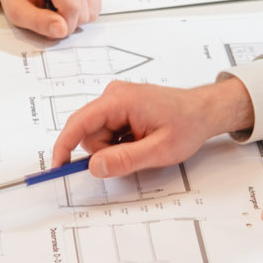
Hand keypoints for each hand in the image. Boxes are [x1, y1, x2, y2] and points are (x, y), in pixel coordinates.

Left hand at [0, 0, 102, 39]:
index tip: (48, 26)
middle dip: (67, 22)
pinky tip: (65, 2)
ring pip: (92, 11)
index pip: (72, 8)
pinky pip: (96, 6)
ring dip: (74, 17)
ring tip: (55, 6)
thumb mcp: (17, 10)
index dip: (62, 26)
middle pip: (84, 12)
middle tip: (47, 13)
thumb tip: (62, 30)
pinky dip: (82, 10)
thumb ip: (39, 22)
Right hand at [52, 78, 253, 177]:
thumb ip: (124, 159)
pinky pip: (108, 132)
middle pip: (88, 133)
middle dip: (104, 151)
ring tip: (142, 145)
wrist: (204, 111)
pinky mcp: (120, 107)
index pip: (79, 123)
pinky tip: (141, 139)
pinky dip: (120, 143)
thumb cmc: (187, 125)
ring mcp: (116, 100)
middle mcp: (113, 95)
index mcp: (120, 100)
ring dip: (114, 148)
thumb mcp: (159, 150)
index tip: (57, 167)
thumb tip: (94, 167)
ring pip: (98, 135)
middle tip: (134, 155)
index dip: (64, 146)